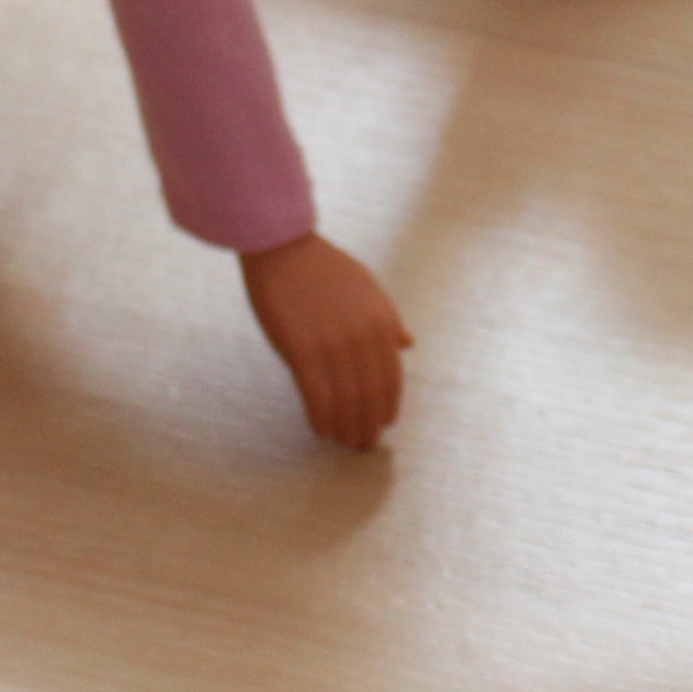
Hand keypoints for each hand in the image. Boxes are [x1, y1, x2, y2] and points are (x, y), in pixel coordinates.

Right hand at [238, 232, 411, 449]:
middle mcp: (362, 338)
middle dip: (367, 426)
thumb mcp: (368, 288)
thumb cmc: (324, 267)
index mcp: (381, 323)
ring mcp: (332, 345)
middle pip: (370, 396)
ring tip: (342, 442)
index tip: (382, 425)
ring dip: (345, 429)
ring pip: (345, 402)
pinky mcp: (301, 350)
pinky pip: (317, 396)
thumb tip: (409, 345)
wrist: (283, 247)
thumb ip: (389, 319)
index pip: (391, 379)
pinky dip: (322, 419)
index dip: (387, 407)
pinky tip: (321, 431)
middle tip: (362, 445)